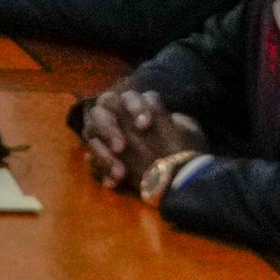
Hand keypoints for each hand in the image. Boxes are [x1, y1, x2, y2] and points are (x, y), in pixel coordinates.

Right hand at [81, 87, 205, 192]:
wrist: (183, 179)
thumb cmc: (185, 151)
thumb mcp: (189, 133)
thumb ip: (178, 121)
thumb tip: (171, 119)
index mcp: (137, 108)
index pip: (130, 98)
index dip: (135, 108)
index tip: (144, 125)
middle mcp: (117, 118)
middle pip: (100, 112)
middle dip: (108, 128)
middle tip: (121, 147)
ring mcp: (106, 137)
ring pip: (91, 134)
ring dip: (102, 153)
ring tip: (120, 172)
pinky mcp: (101, 157)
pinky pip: (92, 159)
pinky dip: (102, 169)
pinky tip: (114, 181)